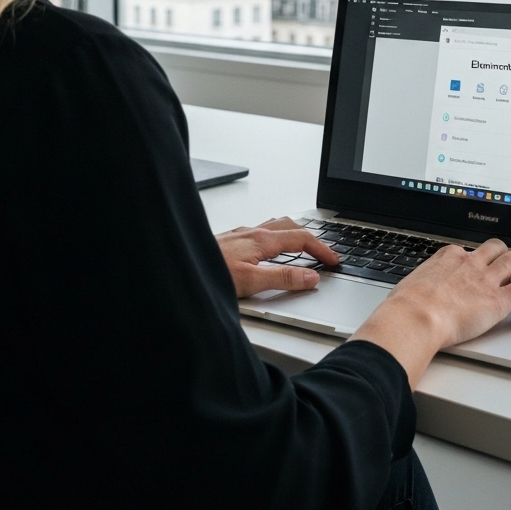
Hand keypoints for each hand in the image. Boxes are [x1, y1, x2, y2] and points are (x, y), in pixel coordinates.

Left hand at [215, 217, 340, 297]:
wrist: (177, 268)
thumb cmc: (207, 273)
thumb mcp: (251, 282)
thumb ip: (282, 279)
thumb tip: (310, 277)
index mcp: (261, 240)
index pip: (301, 239)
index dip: (321, 249)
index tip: (334, 261)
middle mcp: (252, 232)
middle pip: (291, 226)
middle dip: (311, 238)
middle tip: (324, 253)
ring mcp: (241, 234)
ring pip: (275, 227)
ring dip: (293, 234)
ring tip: (304, 246)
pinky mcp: (231, 240)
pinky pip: (261, 232)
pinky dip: (275, 238)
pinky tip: (269, 249)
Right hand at [351, 238, 510, 388]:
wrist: (414, 317)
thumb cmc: (406, 307)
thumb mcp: (410, 287)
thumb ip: (420, 288)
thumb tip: (412, 298)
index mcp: (447, 257)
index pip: (468, 251)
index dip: (475, 260)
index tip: (477, 268)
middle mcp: (469, 262)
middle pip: (495, 248)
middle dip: (502, 256)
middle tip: (505, 268)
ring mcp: (485, 279)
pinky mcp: (498, 299)